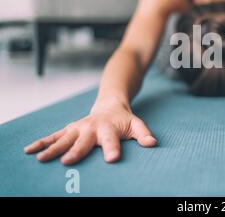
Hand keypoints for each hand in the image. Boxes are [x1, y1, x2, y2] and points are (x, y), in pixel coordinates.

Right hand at [24, 99, 156, 164]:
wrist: (110, 105)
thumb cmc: (124, 120)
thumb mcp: (136, 125)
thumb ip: (144, 134)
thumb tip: (153, 143)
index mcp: (109, 128)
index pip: (111, 140)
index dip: (112, 149)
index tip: (111, 159)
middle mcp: (91, 128)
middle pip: (83, 141)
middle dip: (76, 151)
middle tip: (67, 162)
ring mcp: (78, 128)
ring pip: (64, 138)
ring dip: (52, 148)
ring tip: (41, 159)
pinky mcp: (69, 129)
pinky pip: (54, 136)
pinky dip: (42, 142)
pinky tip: (29, 150)